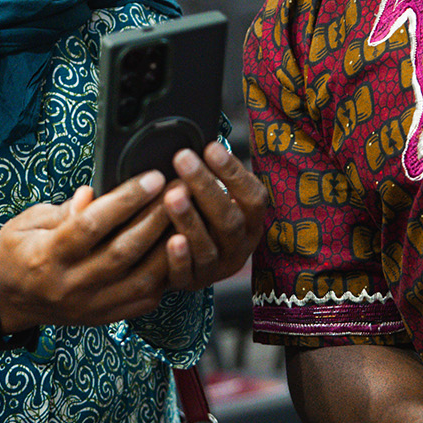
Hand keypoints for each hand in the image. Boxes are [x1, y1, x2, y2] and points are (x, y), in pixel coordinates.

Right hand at [0, 170, 172, 330]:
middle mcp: (70, 285)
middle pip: (123, 251)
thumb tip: (93, 193)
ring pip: (141, 279)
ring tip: (187, 217)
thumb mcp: (26, 222)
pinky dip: (164, 276)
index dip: (125, 200)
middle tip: (181, 190)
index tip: (152, 178)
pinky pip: (143, 300)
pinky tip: (177, 251)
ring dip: (168, 247)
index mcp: (47, 256)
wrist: (3, 300)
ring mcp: (89, 306)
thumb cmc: (15, 252)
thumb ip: (62, 210)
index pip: (91, 225)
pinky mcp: (103, 317)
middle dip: (157, 218)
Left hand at [156, 142, 268, 291]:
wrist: (192, 263)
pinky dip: (180, 258)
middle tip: (182, 158)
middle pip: (228, 219)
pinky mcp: (192, 284)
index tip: (210, 147)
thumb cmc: (204, 216)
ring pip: (208, 246)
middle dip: (206, 187)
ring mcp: (217, 268)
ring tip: (172, 194)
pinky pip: (187, 273)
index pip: (252, 197)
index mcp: (253, 222)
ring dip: (190, 219)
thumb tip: (198, 139)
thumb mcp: (217, 197)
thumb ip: (214, 177)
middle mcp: (240, 246)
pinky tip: (170, 240)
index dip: (233, 172)